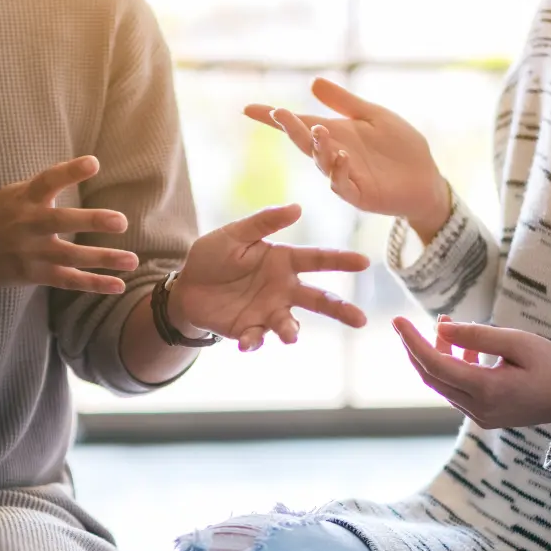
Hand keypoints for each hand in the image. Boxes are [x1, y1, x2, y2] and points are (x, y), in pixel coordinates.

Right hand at [0, 156, 139, 294]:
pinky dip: (94, 284)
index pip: (47, 181)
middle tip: (120, 221)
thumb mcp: (12, 194)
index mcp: (24, 199)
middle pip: (61, 221)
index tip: (93, 163)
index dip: (69, 172)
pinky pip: (69, 280)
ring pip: (71, 256)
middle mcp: (29, 224)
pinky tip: (118, 285)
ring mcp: (32, 252)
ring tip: (133, 260)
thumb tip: (76, 170)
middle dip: (90, 221)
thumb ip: (42, 187)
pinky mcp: (35, 274)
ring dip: (103, 259)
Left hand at [169, 204, 369, 351]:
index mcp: (284, 261)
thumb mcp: (235, 234)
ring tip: (290, 336)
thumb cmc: (213, 255)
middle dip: (341, 309)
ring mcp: (269, 312)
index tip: (364, 262)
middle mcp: (283, 289)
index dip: (341, 260)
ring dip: (291, 331)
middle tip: (361, 320)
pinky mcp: (250, 330)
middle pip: (319, 300)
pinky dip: (254, 342)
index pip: (318, 260)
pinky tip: (246, 343)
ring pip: (290, 324)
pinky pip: (257, 338)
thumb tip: (297, 208)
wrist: (186, 286)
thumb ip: (264, 222)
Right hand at [246, 78, 451, 241]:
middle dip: (291, 129)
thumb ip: (344, 102)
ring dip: (317, 148)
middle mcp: (333, 155)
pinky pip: (343, 185)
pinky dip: (339, 171)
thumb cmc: (400, 146)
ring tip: (318, 130)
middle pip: (304, 142)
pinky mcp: (360, 195)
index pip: (299, 125)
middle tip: (279, 113)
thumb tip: (313, 82)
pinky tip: (342, 156)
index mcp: (334, 134)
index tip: (248, 109)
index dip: (273, 118)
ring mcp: (344, 176)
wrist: (426, 177)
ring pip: (321, 163)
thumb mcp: (373, 116)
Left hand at [392, 316, 550, 428]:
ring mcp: (480, 416)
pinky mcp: (485, 416)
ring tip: (447, 326)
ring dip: (438, 355)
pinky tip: (464, 349)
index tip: (397, 321)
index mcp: (485, 390)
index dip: (412, 341)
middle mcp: (477, 408)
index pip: (434, 364)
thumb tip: (441, 328)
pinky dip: (453, 368)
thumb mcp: (518, 342)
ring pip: (443, 384)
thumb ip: (478, 336)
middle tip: (410, 323)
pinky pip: (457, 391)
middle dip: (417, 348)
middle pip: (431, 377)